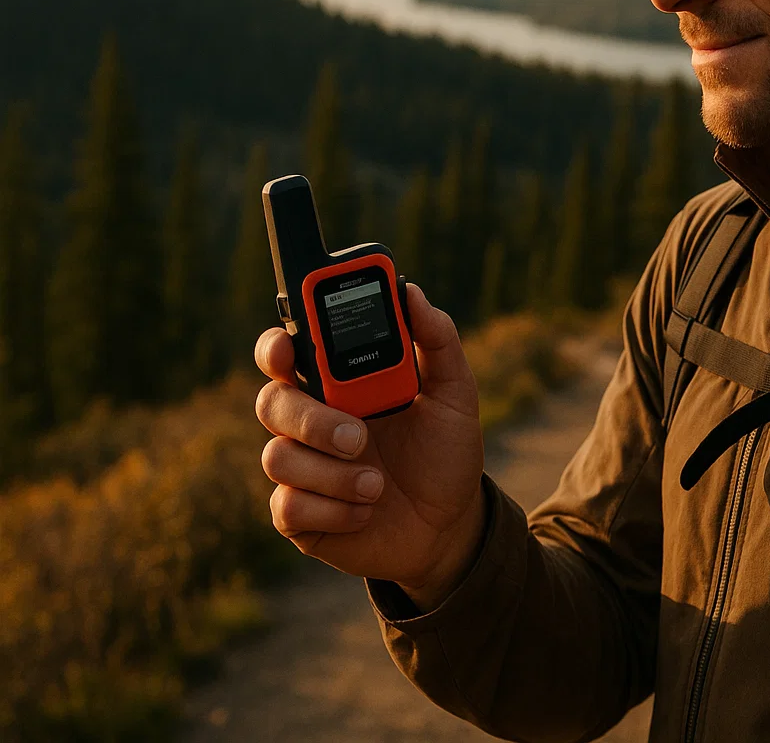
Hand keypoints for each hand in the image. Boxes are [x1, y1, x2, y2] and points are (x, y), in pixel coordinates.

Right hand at [255, 283, 486, 610]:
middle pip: (272, 402)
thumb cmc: (444, 452)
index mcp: (337, 384)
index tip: (287, 347)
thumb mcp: (454, 394)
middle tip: (358, 437)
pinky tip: (366, 511)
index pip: (285, 351)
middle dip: (311, 419)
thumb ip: (437, 341)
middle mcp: (309, 421)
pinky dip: (333, 509)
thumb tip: (411, 291)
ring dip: (332, 474)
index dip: (274, 345)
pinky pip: (288, 506)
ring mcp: (300, 468)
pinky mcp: (299, 514)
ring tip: (378, 486)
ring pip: (278, 457)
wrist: (450, 522)